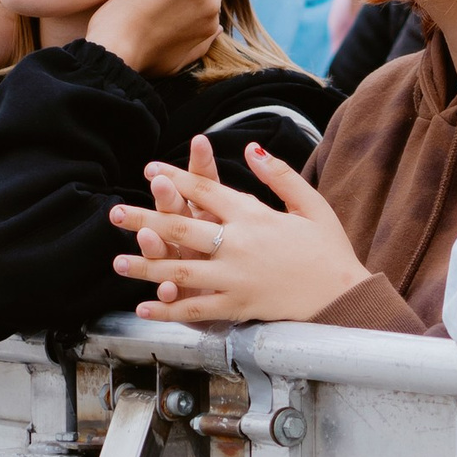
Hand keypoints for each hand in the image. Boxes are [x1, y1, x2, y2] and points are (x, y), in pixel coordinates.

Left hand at [109, 135, 369, 321]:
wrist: (343, 295)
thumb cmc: (328, 248)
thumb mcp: (309, 203)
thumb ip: (278, 175)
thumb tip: (249, 148)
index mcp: (254, 216)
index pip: (205, 192)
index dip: (176, 178)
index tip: (151, 170)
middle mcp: (238, 245)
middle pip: (182, 227)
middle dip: (144, 218)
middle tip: (114, 213)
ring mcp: (235, 278)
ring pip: (180, 270)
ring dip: (146, 265)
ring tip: (119, 261)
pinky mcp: (237, 306)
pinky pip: (196, 308)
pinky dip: (169, 309)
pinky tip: (145, 307)